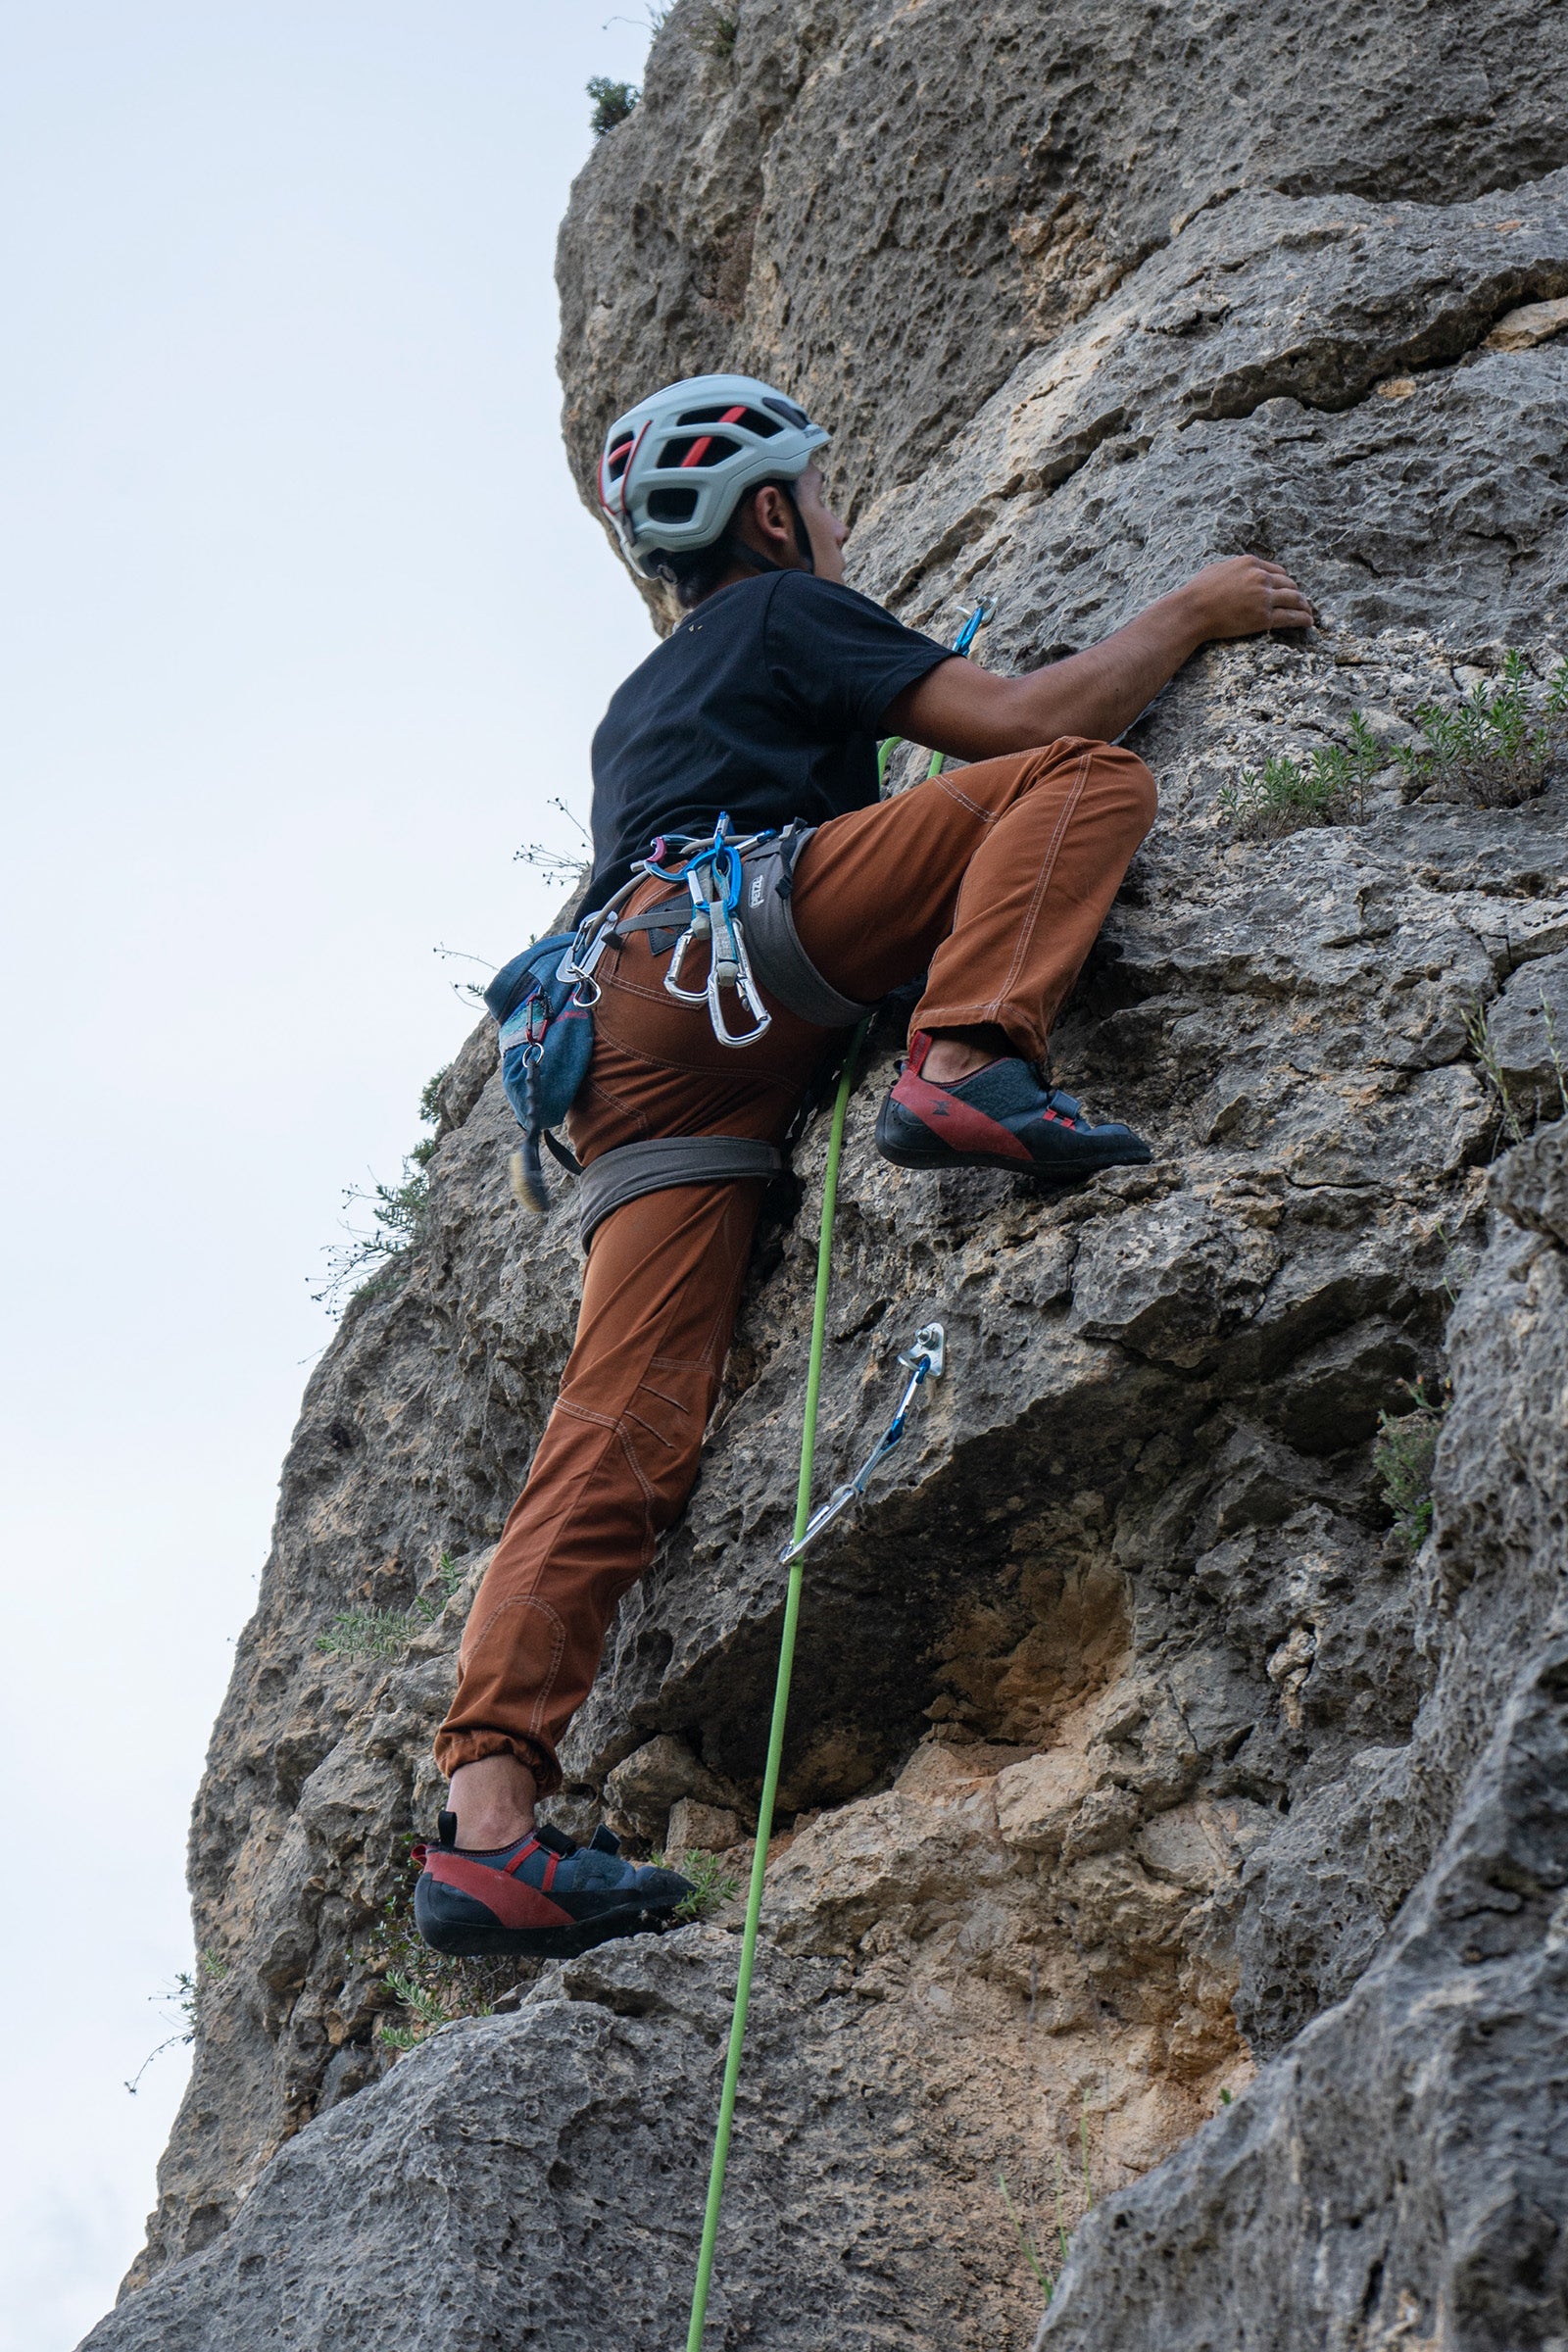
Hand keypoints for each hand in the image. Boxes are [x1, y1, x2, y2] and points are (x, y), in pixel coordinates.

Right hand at [1181, 556, 1313, 641]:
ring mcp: (1264, 597)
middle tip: (1301, 601)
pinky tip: (1309, 622)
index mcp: (1251, 563)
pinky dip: (1303, 619)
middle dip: (1296, 593)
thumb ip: (1234, 567)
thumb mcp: (1218, 568)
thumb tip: (1238, 570)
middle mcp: (1261, 577)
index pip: (1278, 570)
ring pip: (1294, 599)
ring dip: (1304, 605)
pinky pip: (1290, 617)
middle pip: (1289, 584)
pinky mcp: (1263, 617)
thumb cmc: (1198, 591)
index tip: (1287, 588)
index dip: (1284, 581)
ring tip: (1309, 612)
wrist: (1193, 610)